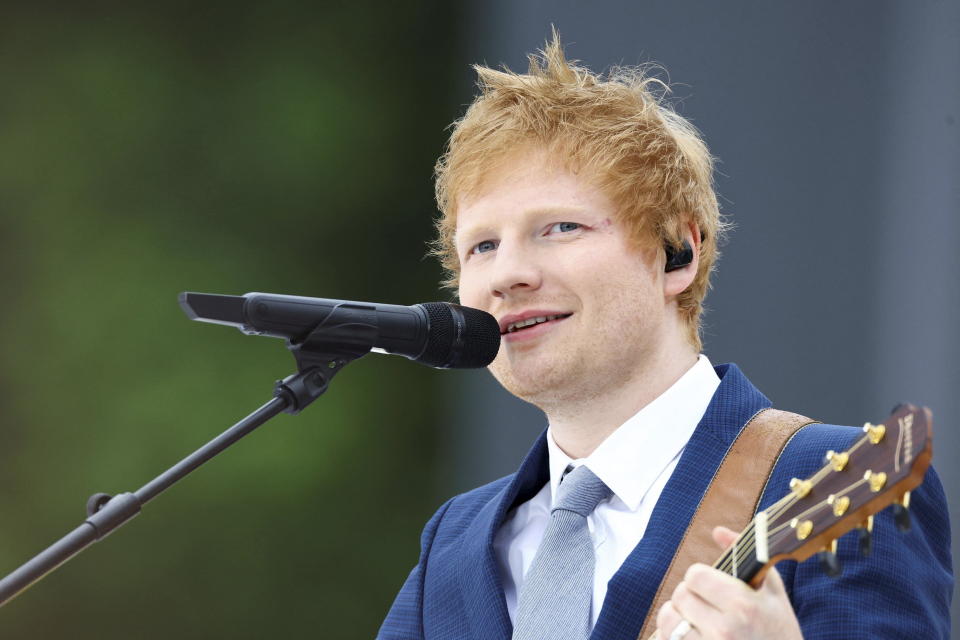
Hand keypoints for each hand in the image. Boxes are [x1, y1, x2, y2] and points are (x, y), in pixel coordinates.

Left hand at [655, 526, 803, 639]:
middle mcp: (724, 630)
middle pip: (680, 595)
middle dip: (689, 597)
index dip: (700, 577)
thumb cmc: (780, 633)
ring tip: (694, 622)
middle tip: (704, 605)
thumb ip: (746, 557)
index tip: (710, 586)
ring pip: (667, 620)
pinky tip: (691, 637)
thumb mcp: (773, 594)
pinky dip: (669, 637)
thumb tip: (718, 530)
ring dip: (676, 618)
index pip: (695, 575)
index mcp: (743, 605)